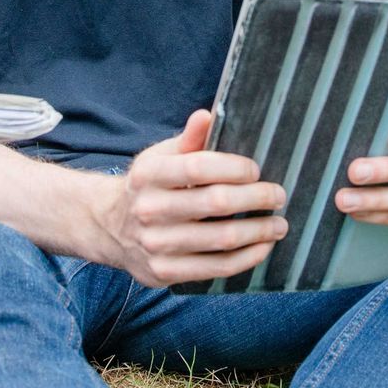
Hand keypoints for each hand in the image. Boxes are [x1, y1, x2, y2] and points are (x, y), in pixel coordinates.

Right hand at [91, 110, 287, 287]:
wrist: (109, 227)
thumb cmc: (148, 186)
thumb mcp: (160, 157)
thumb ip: (187, 140)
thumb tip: (207, 115)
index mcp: (148, 174)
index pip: (198, 167)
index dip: (234, 167)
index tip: (256, 170)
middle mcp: (148, 209)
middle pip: (216, 203)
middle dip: (256, 198)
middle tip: (278, 195)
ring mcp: (155, 244)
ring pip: (221, 238)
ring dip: (259, 231)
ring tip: (278, 224)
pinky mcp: (164, 272)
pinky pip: (216, 267)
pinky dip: (247, 257)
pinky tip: (262, 246)